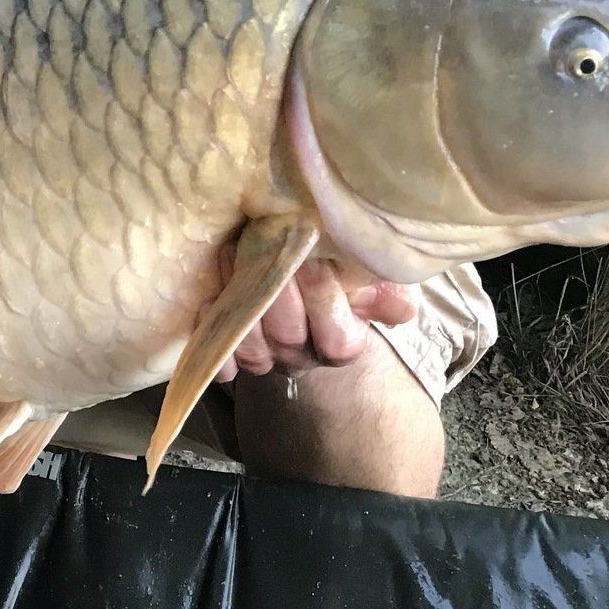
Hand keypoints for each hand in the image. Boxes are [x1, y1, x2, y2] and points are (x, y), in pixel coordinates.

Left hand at [213, 257, 418, 383]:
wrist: (291, 284)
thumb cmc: (335, 275)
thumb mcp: (368, 277)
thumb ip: (386, 289)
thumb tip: (399, 305)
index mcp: (340, 341)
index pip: (338, 340)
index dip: (325, 302)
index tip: (313, 261)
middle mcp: (301, 355)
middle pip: (289, 339)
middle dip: (279, 294)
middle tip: (269, 249)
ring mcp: (264, 357)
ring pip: (253, 348)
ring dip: (241, 303)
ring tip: (235, 252)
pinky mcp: (229, 354)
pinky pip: (220, 359)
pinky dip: (211, 335)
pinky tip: (209, 303)